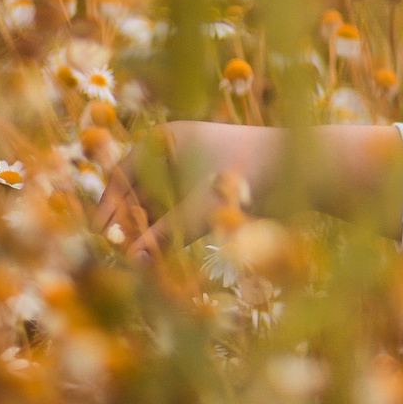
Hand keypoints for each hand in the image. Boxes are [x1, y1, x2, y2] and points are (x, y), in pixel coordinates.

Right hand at [118, 121, 402, 261]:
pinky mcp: (213, 187)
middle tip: (116, 257)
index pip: (122, 175)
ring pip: (162, 204)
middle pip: (140, 191)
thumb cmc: (245, 180)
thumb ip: (163, 235)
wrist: (303, 169)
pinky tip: (164, 258)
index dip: (109, 206)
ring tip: (138, 263)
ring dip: (151, 231)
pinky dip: (173, 230)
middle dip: (129, 223)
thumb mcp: (199, 209)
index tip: (99, 237)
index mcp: (167, 139)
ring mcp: (196, 168)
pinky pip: (182, 210)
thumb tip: (129, 261)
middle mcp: (178, 150)